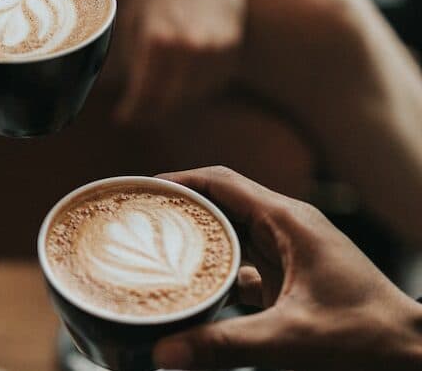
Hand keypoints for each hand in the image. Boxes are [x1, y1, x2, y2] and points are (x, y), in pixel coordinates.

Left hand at [108, 0, 244, 122]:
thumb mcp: (132, 18)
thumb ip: (125, 58)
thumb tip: (111, 92)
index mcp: (159, 39)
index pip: (145, 96)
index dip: (132, 112)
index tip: (122, 117)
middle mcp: (190, 47)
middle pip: (169, 102)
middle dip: (149, 112)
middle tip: (136, 113)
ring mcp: (216, 49)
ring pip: (192, 97)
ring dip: (173, 102)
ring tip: (157, 96)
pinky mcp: (232, 48)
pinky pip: (212, 84)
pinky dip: (196, 89)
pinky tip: (181, 80)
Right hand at [152, 167, 421, 369]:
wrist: (411, 353)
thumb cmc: (367, 338)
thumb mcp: (291, 339)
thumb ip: (226, 345)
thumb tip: (165, 352)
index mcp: (288, 221)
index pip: (222, 182)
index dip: (179, 180)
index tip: (142, 189)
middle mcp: (286, 228)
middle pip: (221, 202)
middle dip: (179, 208)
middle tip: (138, 219)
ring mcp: (290, 253)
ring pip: (230, 233)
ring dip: (196, 239)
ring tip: (156, 249)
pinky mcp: (290, 278)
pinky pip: (242, 265)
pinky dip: (215, 272)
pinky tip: (194, 292)